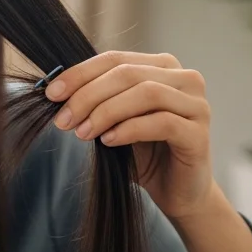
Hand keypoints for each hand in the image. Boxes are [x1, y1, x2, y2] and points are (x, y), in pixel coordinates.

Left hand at [42, 51, 216, 220]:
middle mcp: (185, 79)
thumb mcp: (116, 121)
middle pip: (128, 73)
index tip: (52, 94)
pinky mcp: (199, 133)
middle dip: (88, 95)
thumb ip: (98, 101)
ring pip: (146, 93)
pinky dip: (129, 129)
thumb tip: (56, 92)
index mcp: (163, 67)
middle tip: (63, 120)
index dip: (80, 74)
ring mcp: (197, 105)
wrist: (177, 192)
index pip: (116, 59)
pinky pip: (162, 122)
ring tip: (82, 133)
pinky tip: (109, 141)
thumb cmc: (146, 154)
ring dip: (107, 112)